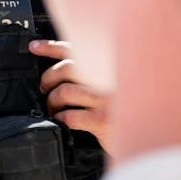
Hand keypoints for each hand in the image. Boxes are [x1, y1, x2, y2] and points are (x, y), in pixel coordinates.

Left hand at [29, 37, 113, 155]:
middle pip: (66, 68)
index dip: (51, 46)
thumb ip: (91, 73)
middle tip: (45, 89)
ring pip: (64, 91)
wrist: (146, 133)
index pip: (75, 48)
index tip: (34, 47)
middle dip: (48, 79)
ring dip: (52, 101)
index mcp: (107, 65)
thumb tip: (59, 68)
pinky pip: (70, 116)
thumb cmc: (122, 109)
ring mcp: (106, 99)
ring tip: (53, 108)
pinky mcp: (103, 120)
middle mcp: (108, 78)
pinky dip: (59, 118)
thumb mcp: (111, 85)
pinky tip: (61, 120)